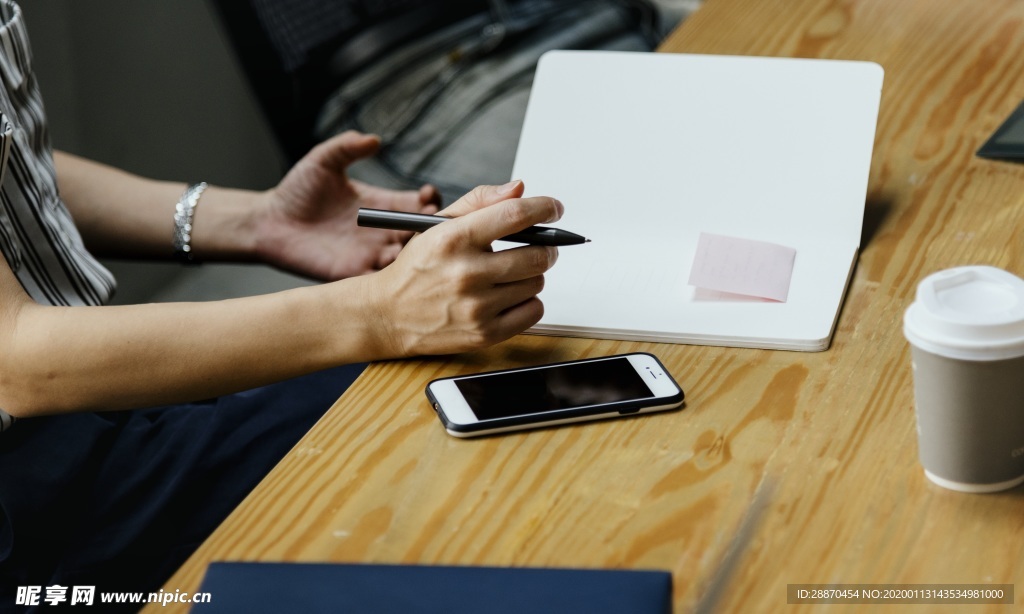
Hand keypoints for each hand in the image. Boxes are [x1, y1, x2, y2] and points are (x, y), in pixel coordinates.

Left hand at [254, 131, 439, 279]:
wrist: (269, 222)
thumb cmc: (296, 190)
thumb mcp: (323, 161)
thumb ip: (347, 147)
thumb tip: (374, 139)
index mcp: (381, 203)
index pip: (418, 204)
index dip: (430, 201)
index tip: (429, 196)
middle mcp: (381, 231)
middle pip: (420, 233)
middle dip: (430, 229)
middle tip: (428, 222)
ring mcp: (370, 254)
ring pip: (407, 258)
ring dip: (415, 253)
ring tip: (411, 243)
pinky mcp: (354, 273)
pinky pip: (382, 280)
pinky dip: (393, 277)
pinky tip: (395, 266)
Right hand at [364, 180, 562, 356]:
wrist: (388, 315)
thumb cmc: (418, 267)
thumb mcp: (439, 225)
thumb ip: (480, 201)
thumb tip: (520, 189)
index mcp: (454, 239)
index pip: (514, 215)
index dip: (544, 208)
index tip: (554, 208)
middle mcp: (466, 273)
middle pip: (537, 254)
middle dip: (545, 247)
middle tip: (539, 246)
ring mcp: (476, 307)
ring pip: (537, 282)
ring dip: (531, 275)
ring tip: (509, 274)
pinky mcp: (484, 334)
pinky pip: (534, 311)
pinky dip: (528, 302)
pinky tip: (509, 296)